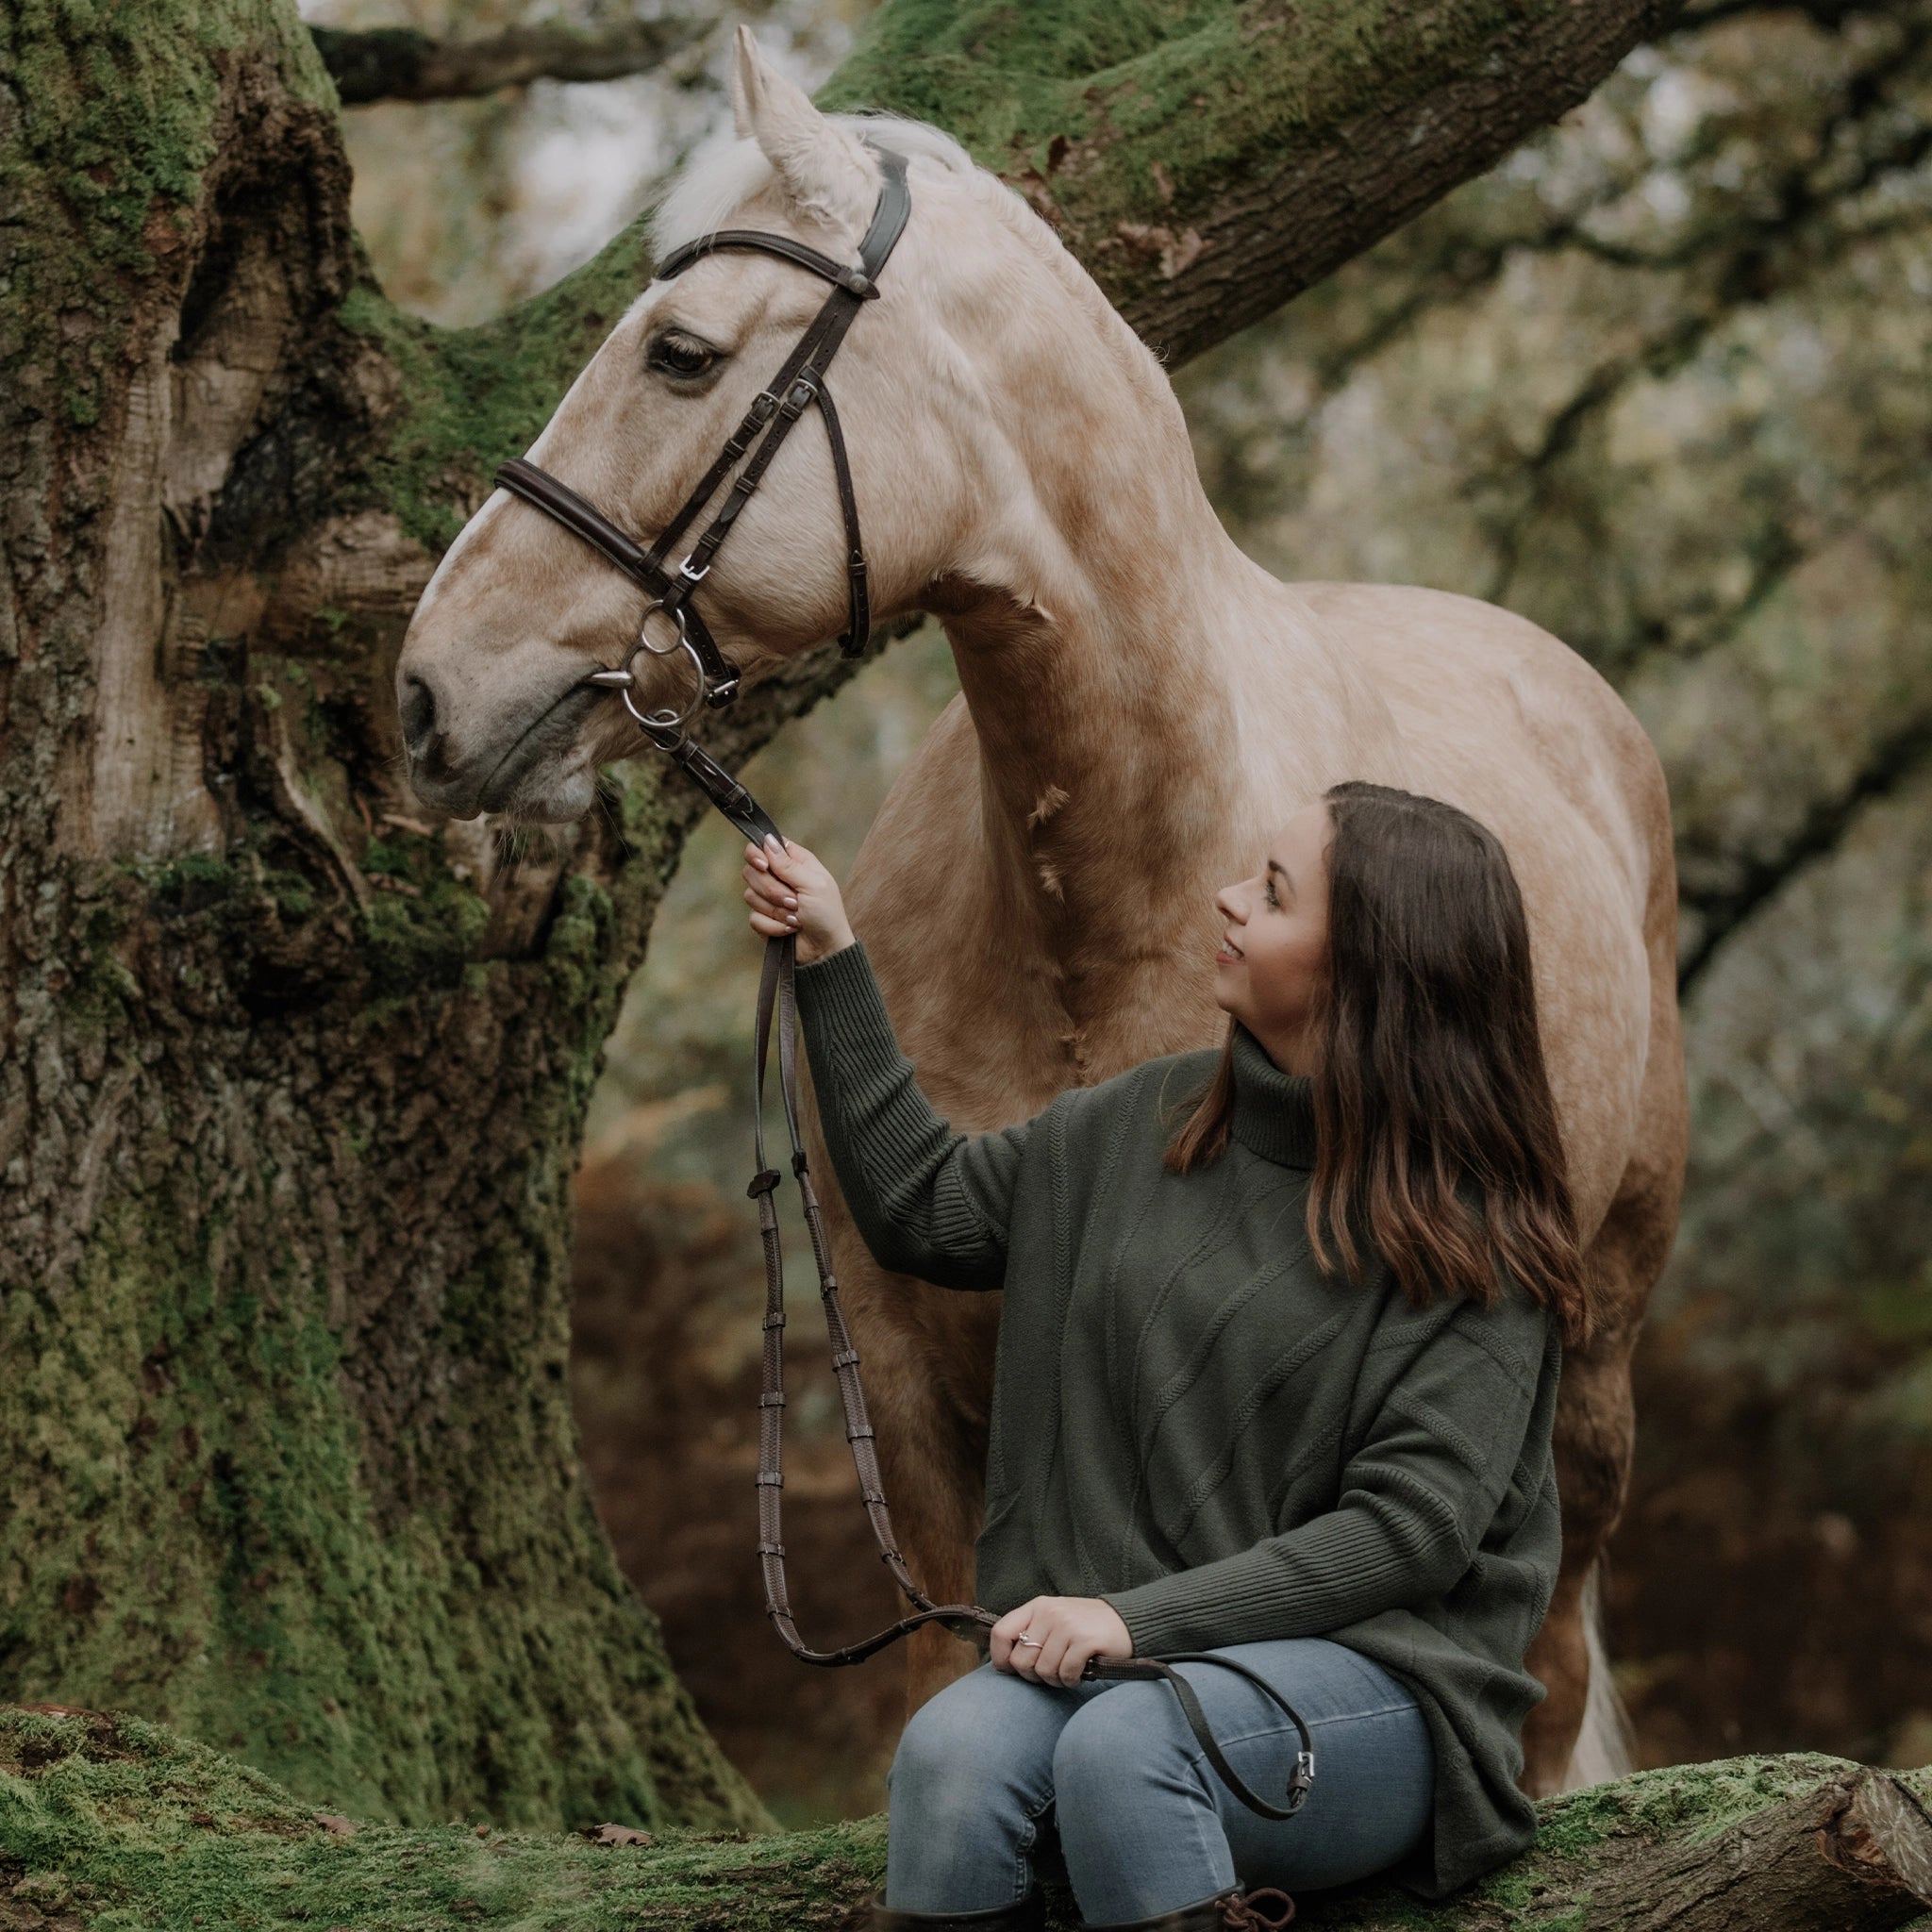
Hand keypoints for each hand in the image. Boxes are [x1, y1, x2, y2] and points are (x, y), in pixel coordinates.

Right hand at [742, 834, 854, 965]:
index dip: (758, 854)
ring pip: (750, 895)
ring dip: (776, 910)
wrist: (825, 950)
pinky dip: (773, 926)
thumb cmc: (827, 915)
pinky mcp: (764, 919)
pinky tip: (789, 930)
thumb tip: (767, 839)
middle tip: (794, 901)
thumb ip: (788, 864)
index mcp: (795, 862)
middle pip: (752, 870)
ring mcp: (770, 898)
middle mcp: (779, 877)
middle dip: (771, 890)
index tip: (764, 866)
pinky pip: (753, 917)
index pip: (764, 846)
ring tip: (796, 918)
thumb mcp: (813, 885)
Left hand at [990, 1596, 1133, 1687]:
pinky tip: (1080, 1672)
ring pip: (1044, 1671)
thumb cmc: (1085, 1625)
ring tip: (1068, 1671)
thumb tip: (1003, 1664)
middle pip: (1021, 1661)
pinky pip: (1066, 1673)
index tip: (1010, 1671)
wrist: (1126, 1620)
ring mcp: (1067, 1625)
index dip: (1000, 1658)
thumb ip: (1030, 1633)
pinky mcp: (1084, 1640)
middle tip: (1051, 1673)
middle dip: (1034, 1676)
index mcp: (1037, 1606)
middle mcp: (1048, 1613)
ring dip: (1056, 1680)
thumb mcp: (1054, 1619)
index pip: (1001, 1633)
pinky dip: (1072, 1680)